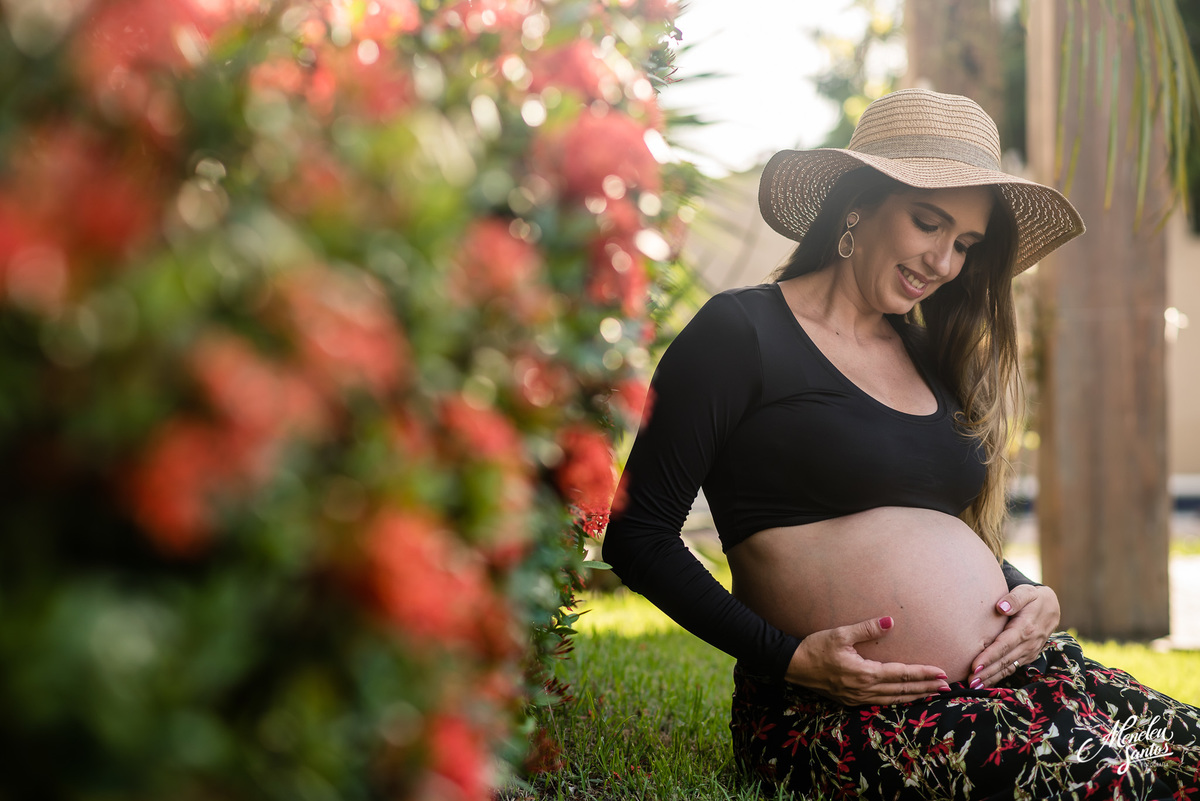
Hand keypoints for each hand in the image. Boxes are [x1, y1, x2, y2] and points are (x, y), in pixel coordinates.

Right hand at [783, 616, 950, 706]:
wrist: (792, 665)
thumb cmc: (815, 647)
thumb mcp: (840, 633)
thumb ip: (867, 628)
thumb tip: (890, 621)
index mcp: (864, 673)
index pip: (901, 674)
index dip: (922, 673)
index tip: (940, 673)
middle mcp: (864, 690)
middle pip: (901, 690)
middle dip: (925, 688)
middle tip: (945, 686)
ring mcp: (857, 698)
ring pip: (892, 700)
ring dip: (913, 696)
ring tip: (931, 694)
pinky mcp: (850, 700)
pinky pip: (880, 703)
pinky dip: (896, 700)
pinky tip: (903, 698)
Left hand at [969, 584, 1059, 688]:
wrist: (1052, 607)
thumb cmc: (1033, 598)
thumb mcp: (1026, 592)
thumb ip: (1014, 598)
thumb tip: (1001, 607)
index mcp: (1026, 628)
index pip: (1004, 645)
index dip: (989, 656)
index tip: (975, 666)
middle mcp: (1028, 644)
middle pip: (1004, 661)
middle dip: (987, 673)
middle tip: (969, 682)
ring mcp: (1029, 652)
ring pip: (1008, 668)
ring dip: (991, 678)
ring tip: (974, 686)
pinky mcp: (1027, 656)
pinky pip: (1012, 668)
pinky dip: (999, 676)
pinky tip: (986, 683)